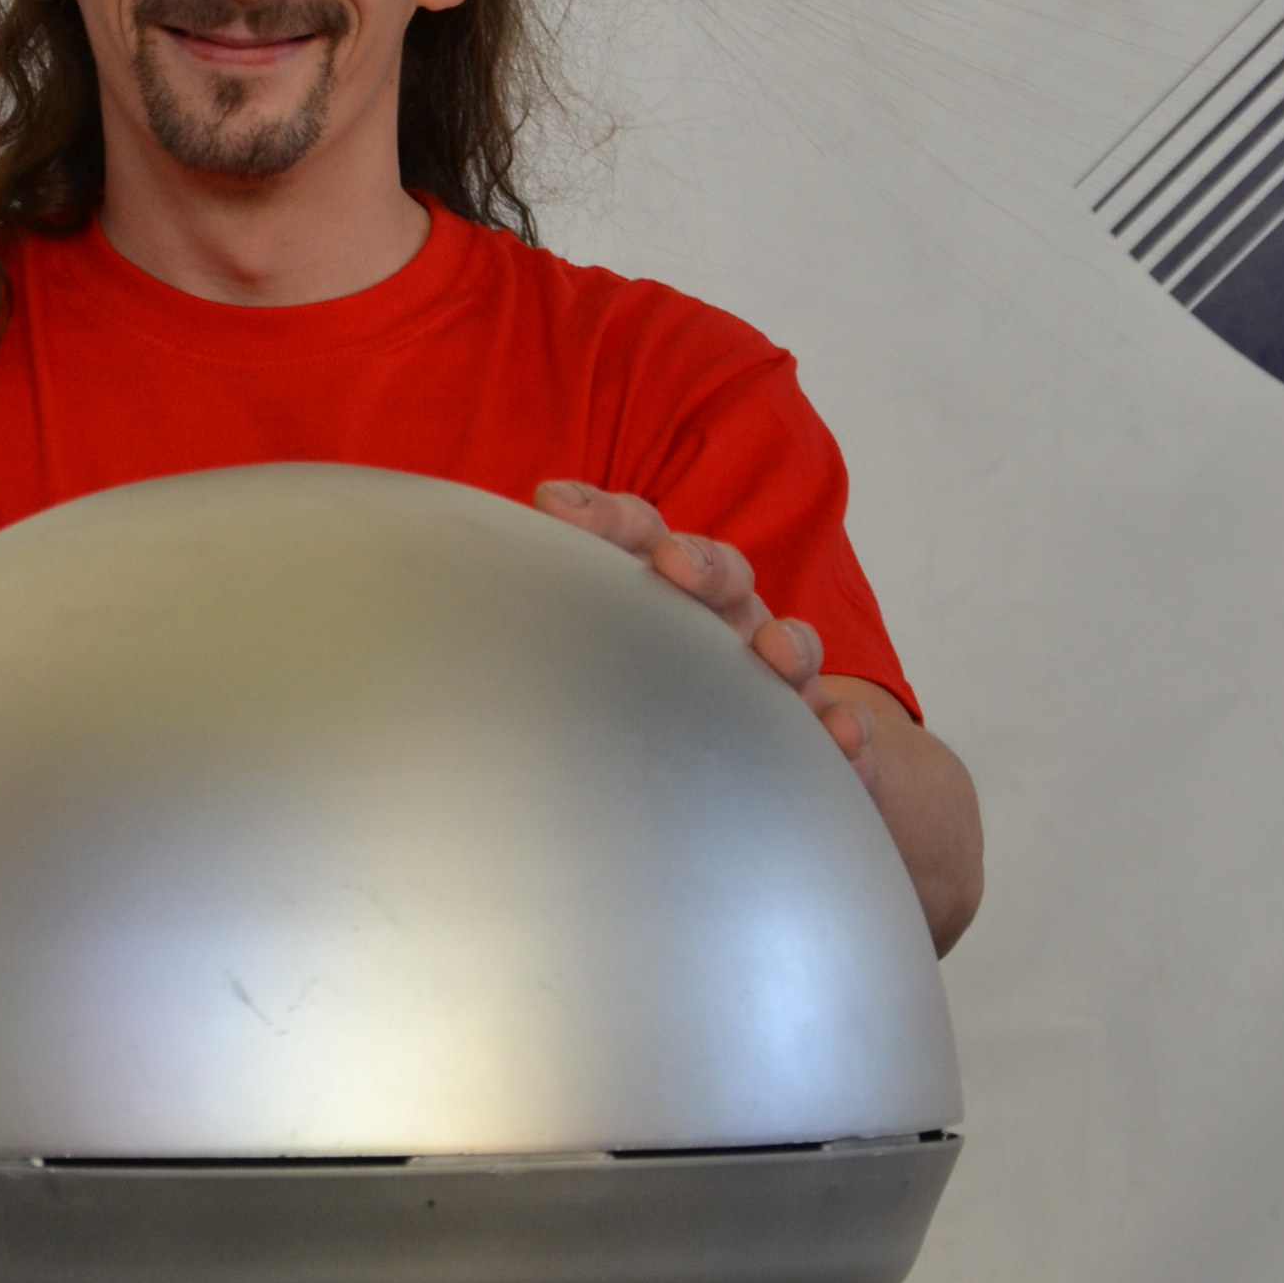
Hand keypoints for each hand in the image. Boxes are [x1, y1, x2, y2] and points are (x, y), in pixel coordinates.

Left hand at [530, 480, 877, 789]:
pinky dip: (844, 730)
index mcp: (662, 593)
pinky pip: (842, 731)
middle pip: (719, 574)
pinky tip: (839, 737)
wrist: (751, 776)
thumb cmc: (646, 701)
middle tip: (670, 566)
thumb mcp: (582, 660)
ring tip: (771, 654)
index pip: (636, 534)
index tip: (553, 506)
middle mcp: (723, 624)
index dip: (602, 518)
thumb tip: (439, 589)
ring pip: (789, 646)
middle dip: (699, 564)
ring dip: (786, 644)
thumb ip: (528, 625)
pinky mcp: (818, 741)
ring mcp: (776, 681)